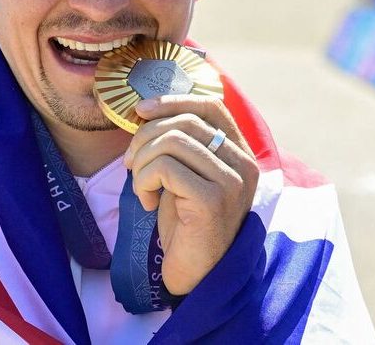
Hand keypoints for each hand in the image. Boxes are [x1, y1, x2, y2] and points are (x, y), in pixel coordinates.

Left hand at [123, 94, 258, 295]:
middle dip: (146, 137)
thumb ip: (179, 143)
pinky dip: (145, 181)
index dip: (173, 100)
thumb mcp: (184, 173)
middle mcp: (243, 163)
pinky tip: (148, 202)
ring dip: (143, 161)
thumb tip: (146, 110)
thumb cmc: (185, 223)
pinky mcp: (213, 199)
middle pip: (186, 122)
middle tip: (131, 163)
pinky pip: (165, 168)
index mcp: (239, 152)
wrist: (195, 273)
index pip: (211, 105)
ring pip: (173, 141)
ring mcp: (232, 181)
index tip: (141, 110)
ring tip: (141, 185)